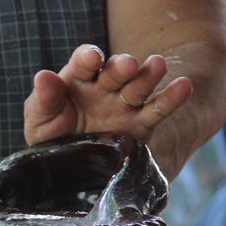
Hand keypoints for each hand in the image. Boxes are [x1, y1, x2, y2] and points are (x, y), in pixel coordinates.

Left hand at [22, 43, 194, 146]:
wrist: (72, 167)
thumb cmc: (52, 134)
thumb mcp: (40, 120)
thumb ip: (43, 100)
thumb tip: (43, 77)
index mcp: (78, 78)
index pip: (85, 62)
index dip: (89, 57)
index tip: (93, 57)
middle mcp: (104, 86)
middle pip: (115, 71)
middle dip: (121, 66)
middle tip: (127, 64)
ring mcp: (124, 103)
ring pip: (139, 85)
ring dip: (148, 75)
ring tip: (159, 65)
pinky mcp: (140, 124)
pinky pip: (156, 109)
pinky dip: (171, 98)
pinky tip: (184, 85)